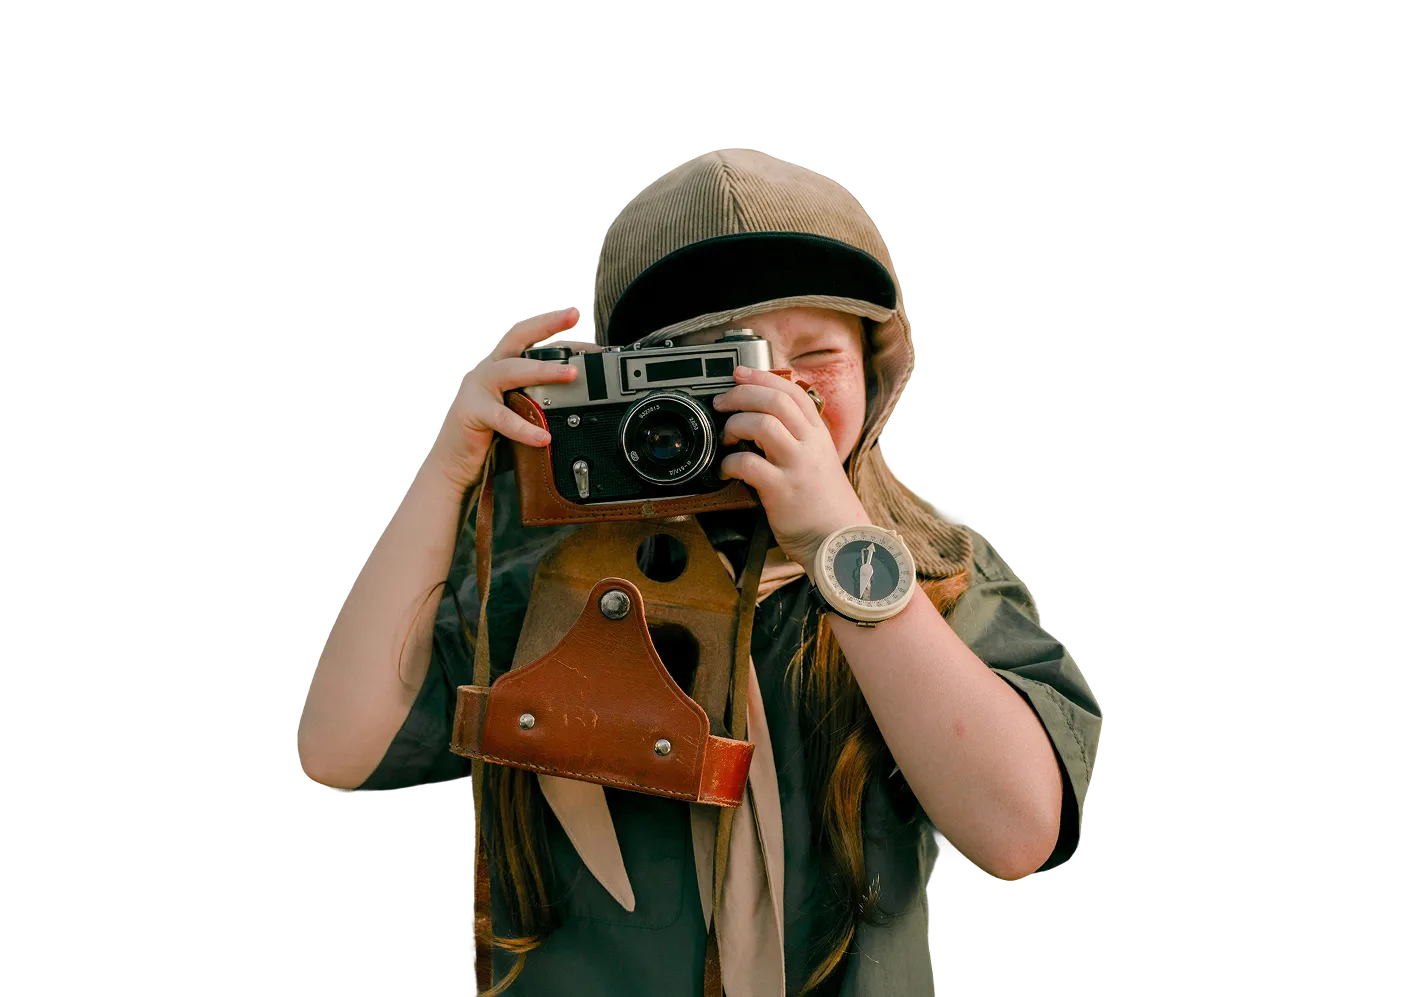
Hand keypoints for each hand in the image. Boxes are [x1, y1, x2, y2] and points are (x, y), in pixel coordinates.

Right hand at [429, 307, 587, 490]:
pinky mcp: (471, 412)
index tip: (573, 315)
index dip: (548, 323)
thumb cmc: (491, 436)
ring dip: (543, 370)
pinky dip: (524, 427)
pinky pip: (502, 417)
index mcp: (501, 365)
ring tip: (570, 374)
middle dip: (546, 324)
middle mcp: (488, 370)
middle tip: (572, 315)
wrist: (455, 463)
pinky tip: (543, 436)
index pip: (525, 335)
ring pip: (511, 370)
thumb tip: (579, 393)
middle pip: (516, 338)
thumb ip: (540, 398)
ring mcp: (477, 388)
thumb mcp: (520, 409)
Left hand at [713, 365, 869, 569]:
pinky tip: (726, 469)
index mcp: (818, 435)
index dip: (763, 377)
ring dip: (735, 424)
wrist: (840, 543)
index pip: (792, 391)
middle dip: (742, 394)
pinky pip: (748, 463)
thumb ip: (798, 441)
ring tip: (726, 436)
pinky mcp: (781, 490)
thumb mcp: (819, 462)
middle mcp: (810, 445)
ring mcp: (796, 466)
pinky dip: (729, 462)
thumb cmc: (824, 506)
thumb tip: (764, 423)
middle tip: (722, 402)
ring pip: (762, 424)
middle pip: (775, 400)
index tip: (739, 374)